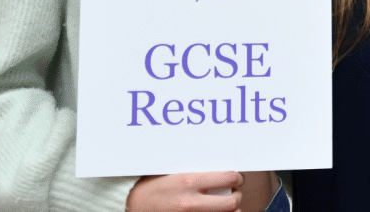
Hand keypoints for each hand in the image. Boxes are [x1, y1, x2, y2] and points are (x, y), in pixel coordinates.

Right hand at [126, 171, 243, 211]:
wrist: (132, 206)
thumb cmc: (152, 186)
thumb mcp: (174, 173)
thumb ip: (196, 170)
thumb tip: (218, 162)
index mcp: (189, 182)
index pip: (228, 178)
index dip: (237, 178)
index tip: (236, 178)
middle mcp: (191, 203)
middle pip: (232, 201)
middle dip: (237, 196)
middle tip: (234, 193)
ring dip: (231, 210)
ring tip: (226, 205)